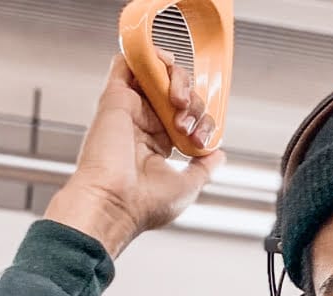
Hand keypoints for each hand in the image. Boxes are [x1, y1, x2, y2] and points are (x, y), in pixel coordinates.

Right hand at [44, 49, 224, 257]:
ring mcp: (129, 109)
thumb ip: (204, 168)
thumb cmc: (144, 203)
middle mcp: (142, 125)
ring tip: (179, 102)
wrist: (114, 203)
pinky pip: (128, 62)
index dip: (203, 121)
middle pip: (177, 94)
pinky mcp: (115, 97)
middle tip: (188, 124)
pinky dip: (149, 55)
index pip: (187, 117)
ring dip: (179, 79)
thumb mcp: (188, 186)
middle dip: (195, 103)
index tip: (201, 141)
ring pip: (158, 74)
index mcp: (156, 146)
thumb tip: (218, 154)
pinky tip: (163, 67)